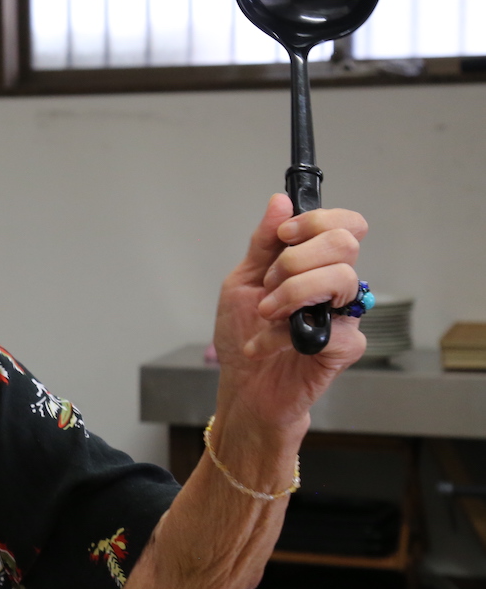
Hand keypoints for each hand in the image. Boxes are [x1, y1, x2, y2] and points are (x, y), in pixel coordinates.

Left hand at [212, 193, 367, 433]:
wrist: (242, 386)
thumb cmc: (244, 334)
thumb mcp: (242, 281)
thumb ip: (262, 244)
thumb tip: (280, 202)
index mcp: (315, 265)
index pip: (344, 226)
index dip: (317, 221)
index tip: (285, 235)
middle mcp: (336, 287)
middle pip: (345, 243)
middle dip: (296, 257)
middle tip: (270, 282)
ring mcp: (344, 317)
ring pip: (342, 278)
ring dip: (291, 291)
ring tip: (266, 313)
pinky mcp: (344, 349)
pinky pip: (329, 327)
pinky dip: (282, 335)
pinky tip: (263, 346)